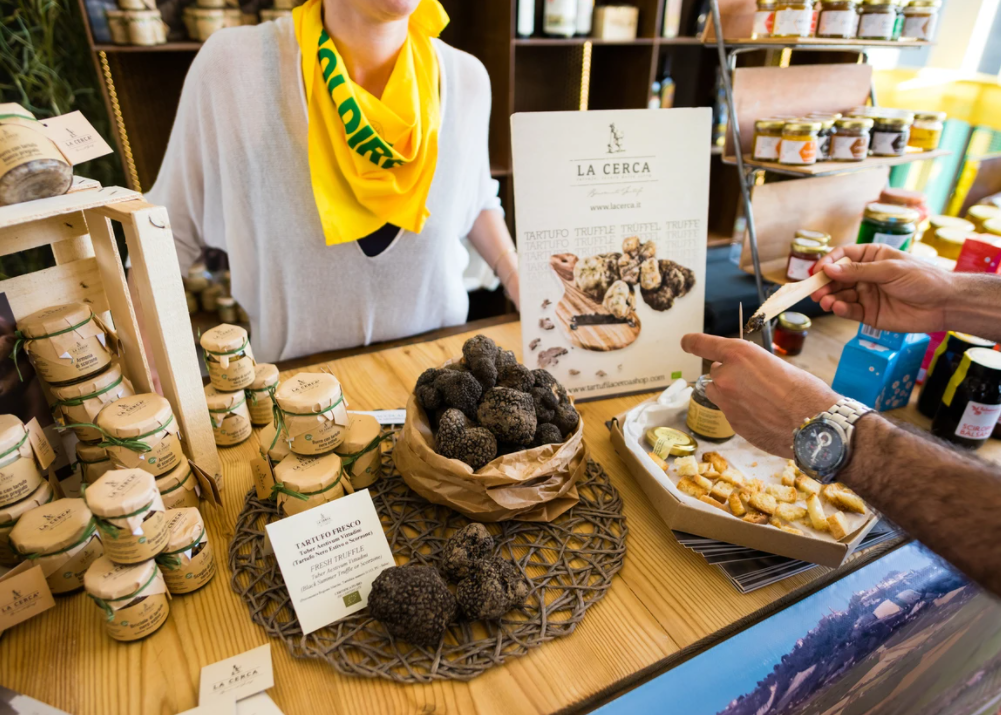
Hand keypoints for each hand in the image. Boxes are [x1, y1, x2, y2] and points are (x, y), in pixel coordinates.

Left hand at [680, 334, 838, 457]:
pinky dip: (743, 413)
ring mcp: (726, 402)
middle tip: (757, 383)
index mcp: (738, 354)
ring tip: (761, 401)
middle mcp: (725, 376)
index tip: (686, 342)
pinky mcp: (732, 423)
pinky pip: (732, 413)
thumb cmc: (804, 391)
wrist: (813, 425)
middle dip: (730, 375)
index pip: (704, 344)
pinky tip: (766, 416)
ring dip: (732, 394)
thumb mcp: (775, 365)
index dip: (693, 342)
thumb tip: (745, 377)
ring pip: (720, 394)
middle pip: (716, 372)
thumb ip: (751, 368)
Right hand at [811, 244, 954, 333]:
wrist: (944, 304)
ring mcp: (866, 295)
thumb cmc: (923, 279)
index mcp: (872, 257)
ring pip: (840, 295)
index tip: (818, 271)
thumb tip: (830, 269)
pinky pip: (849, 311)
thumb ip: (859, 271)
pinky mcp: (869, 314)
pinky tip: (836, 308)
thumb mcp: (890, 269)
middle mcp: (866, 276)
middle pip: (837, 278)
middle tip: (815, 291)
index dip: (828, 262)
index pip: (843, 256)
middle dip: (824, 283)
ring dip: (829, 297)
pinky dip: (840, 309)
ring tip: (824, 301)